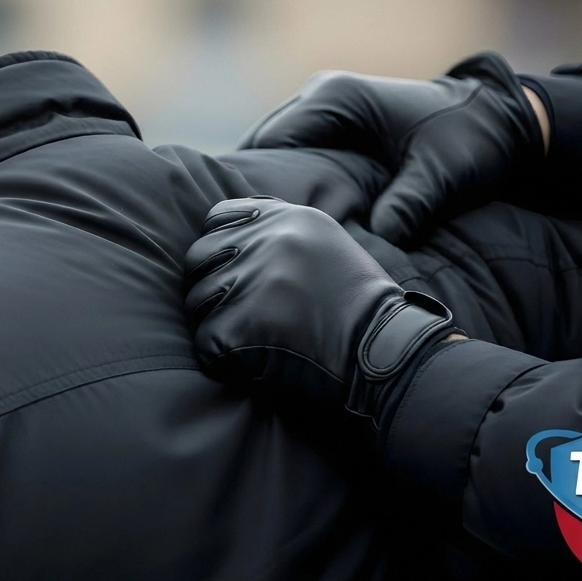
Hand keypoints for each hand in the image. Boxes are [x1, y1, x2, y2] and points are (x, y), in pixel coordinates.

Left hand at [184, 197, 458, 418]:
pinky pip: (205, 342)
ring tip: (252, 340)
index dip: (217, 247)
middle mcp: (267, 241)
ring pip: (196, 302)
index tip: (230, 271)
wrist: (385, 352)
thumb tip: (222, 235)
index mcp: (287, 218)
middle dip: (210, 287)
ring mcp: (252, 281)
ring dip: (215, 323)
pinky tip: (251, 362)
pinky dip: (221, 358)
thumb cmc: (358, 306)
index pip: (217, 218)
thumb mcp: (324, 244)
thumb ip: (277, 232)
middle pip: (198, 258)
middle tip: (238, 314)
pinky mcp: (241, 324)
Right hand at [240, 51, 544, 245]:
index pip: (270, 143)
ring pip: (274, 149)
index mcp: (337, 97)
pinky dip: (288, 179)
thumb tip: (377, 239)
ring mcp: (323, 106)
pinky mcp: (333, 124)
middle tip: (248, 235)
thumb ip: (409, 204)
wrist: (498, 119)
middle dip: (254, 184)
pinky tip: (287, 215)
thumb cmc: (470, 139)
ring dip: (270, 183)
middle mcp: (320, 94)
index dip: (254, 181)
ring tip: (261, 229)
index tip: (252, 224)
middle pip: (261, 145)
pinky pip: (294, 152)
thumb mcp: (443, 174)